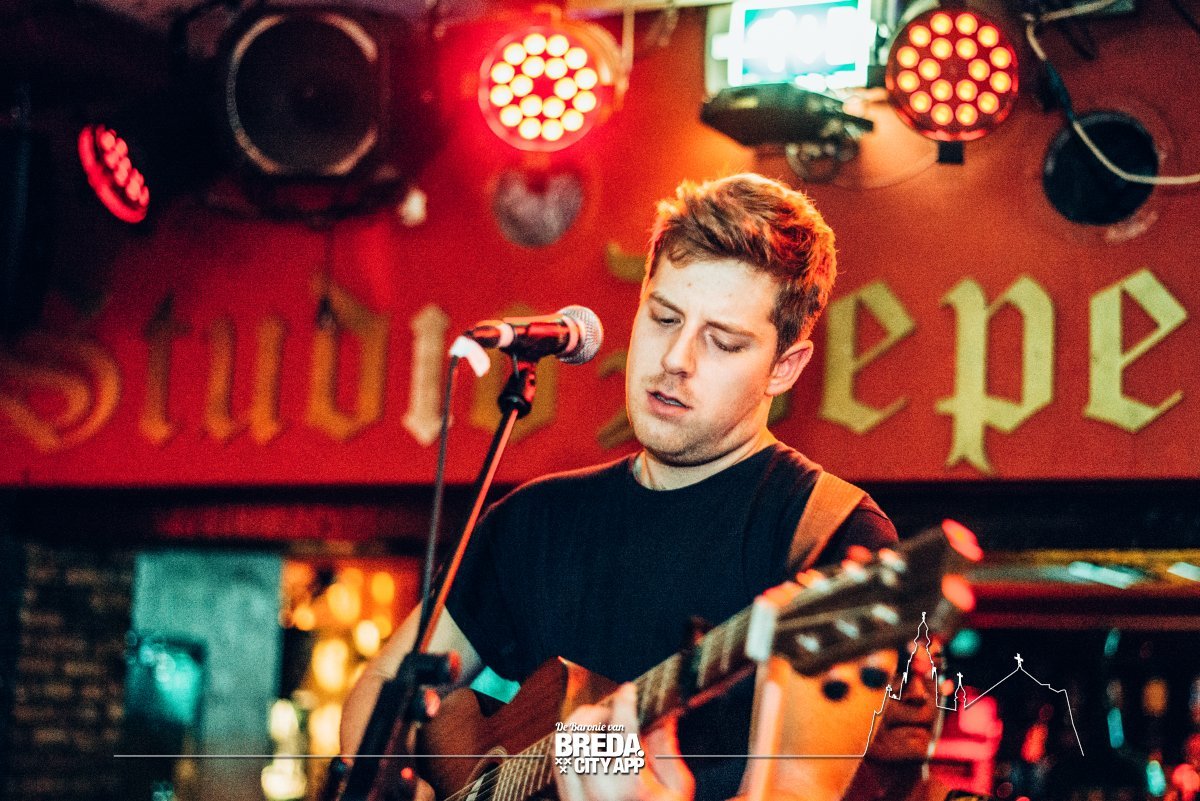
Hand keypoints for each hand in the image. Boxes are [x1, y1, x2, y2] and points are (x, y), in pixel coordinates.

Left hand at [554, 683, 693, 800]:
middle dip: (594, 712)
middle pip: (579, 735)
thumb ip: (666, 749)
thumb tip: (659, 715)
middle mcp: (597, 795)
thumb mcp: (678, 789)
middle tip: (611, 708)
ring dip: (575, 727)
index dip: (624, 703)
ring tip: (597, 723)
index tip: (629, 690)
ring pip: (560, 749)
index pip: (621, 731)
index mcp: (629, 789)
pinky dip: (568, 746)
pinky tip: (587, 744)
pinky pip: (557, 767)